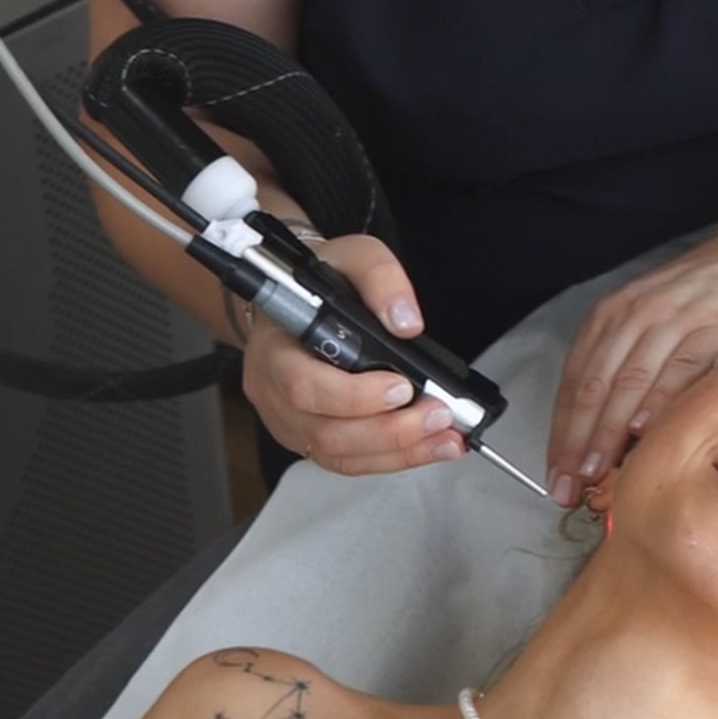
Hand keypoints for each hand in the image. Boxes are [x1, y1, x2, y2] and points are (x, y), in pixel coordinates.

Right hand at [240, 233, 464, 475]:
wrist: (298, 295)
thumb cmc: (320, 279)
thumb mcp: (352, 255)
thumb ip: (380, 278)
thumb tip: (406, 322)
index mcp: (273, 347)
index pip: (303, 385)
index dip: (353, 396)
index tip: (402, 386)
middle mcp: (273, 390)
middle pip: (325, 432)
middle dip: (390, 431)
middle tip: (438, 414)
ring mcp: (289, 420)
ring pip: (339, 456)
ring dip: (399, 451)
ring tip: (444, 436)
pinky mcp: (309, 437)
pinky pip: (348, 462)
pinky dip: (393, 458)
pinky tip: (428, 446)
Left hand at [545, 232, 717, 508]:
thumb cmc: (697, 303)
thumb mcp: (648, 326)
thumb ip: (624, 371)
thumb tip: (605, 443)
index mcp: (609, 317)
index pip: (573, 382)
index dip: (561, 432)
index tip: (554, 474)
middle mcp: (632, 315)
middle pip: (593, 386)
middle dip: (576, 441)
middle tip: (568, 486)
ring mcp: (670, 319)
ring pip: (628, 381)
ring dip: (608, 431)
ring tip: (595, 472)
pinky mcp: (711, 325)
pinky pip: (679, 368)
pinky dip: (659, 400)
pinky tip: (645, 431)